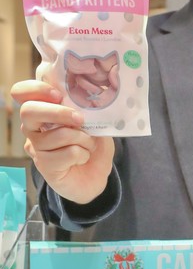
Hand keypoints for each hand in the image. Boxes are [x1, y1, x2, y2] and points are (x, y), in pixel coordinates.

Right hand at [11, 79, 114, 203]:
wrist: (95, 179)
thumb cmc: (92, 147)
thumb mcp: (95, 124)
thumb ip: (87, 110)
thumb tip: (89, 100)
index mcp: (42, 112)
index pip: (21, 92)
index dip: (35, 89)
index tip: (58, 95)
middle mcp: (33, 128)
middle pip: (29, 111)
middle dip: (59, 112)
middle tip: (80, 120)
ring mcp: (36, 148)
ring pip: (58, 134)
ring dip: (83, 139)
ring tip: (88, 145)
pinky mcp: (44, 166)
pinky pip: (68, 153)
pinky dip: (83, 154)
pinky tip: (82, 158)